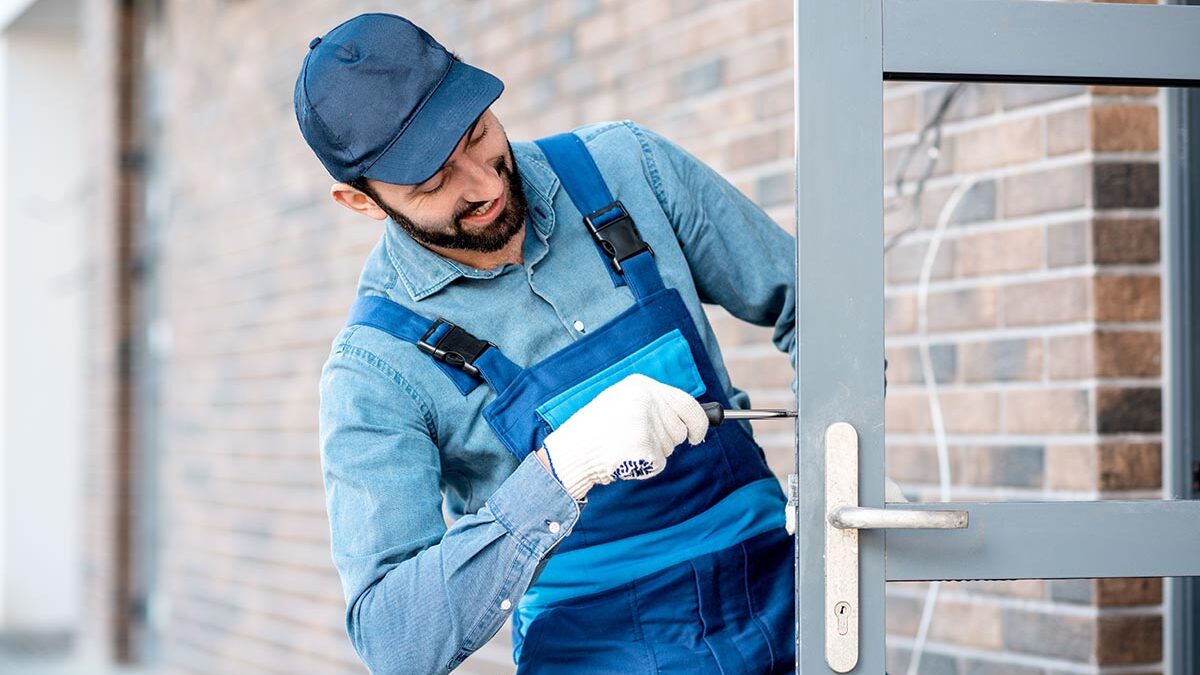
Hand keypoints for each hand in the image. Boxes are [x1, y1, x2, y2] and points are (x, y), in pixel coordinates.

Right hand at [542, 373, 708, 499]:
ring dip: (653, 454)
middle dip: (668, 441)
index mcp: (641, 385)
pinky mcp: (642, 446)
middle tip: (638, 441)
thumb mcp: (623, 402)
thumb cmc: (596, 430)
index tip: (697, 435)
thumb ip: (655, 404)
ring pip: (670, 448)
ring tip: (625, 446)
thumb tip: (694, 418)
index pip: (688, 403)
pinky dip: (646, 468)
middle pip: (681, 429)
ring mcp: (644, 423)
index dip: (699, 422)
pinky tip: (625, 459)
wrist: (571, 451)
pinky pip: (659, 464)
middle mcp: (646, 400)